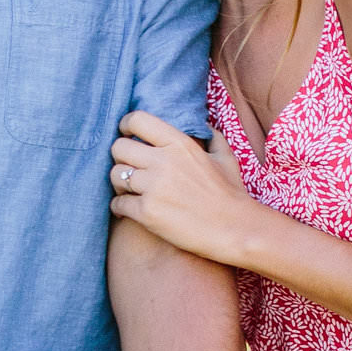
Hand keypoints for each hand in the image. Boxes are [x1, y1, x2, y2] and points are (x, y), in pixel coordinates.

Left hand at [109, 113, 258, 265]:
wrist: (236, 230)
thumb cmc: (232, 194)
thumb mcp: (226, 158)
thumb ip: (213, 137)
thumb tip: (205, 125)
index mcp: (179, 144)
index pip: (137, 120)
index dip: (125, 126)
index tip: (127, 135)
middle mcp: (163, 161)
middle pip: (118, 147)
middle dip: (121, 158)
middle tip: (130, 169)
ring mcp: (153, 187)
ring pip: (115, 175)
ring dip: (119, 184)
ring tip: (130, 191)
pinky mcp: (147, 213)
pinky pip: (117, 204)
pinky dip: (120, 208)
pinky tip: (129, 211)